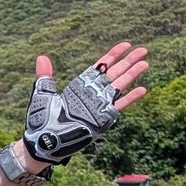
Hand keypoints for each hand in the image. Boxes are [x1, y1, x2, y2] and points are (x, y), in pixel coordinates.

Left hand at [20, 44, 145, 163]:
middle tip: (143, 49)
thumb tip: (42, 57)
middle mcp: (91, 94)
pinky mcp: (102, 119)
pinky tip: (142, 89)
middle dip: (128, 61)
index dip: (112, 55)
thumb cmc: (41, 119)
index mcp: (79, 86)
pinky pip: (118, 105)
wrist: (43, 141)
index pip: (99, 67)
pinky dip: (130, 97)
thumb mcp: (43, 94)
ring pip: (119, 86)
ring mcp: (98, 106)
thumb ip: (45, 76)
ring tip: (145, 63)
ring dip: (132, 75)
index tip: (125, 45)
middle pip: (114, 73)